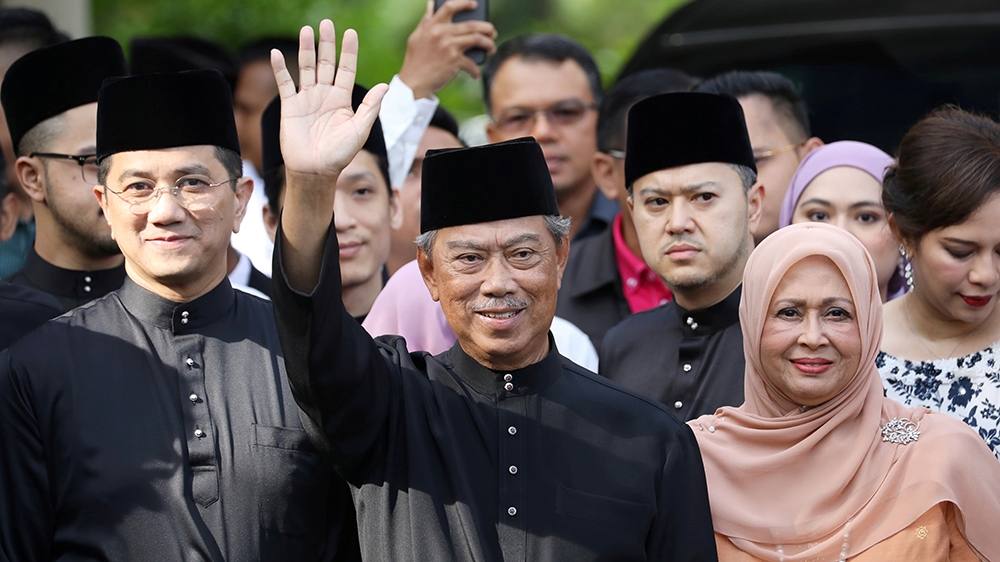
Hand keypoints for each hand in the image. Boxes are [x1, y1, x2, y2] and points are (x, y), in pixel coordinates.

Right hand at [271, 20, 387, 184]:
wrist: (316, 171)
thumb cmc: (340, 154)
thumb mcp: (359, 130)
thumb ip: (370, 107)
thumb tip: (386, 86)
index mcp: (343, 100)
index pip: (346, 69)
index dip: (348, 51)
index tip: (350, 33)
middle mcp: (325, 95)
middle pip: (326, 63)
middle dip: (327, 43)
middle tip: (327, 23)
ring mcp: (307, 99)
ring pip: (306, 68)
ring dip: (306, 49)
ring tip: (306, 30)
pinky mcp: (290, 107)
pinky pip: (285, 83)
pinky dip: (280, 68)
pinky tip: (276, 53)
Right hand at [398, 0, 496, 98]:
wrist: (413, 82)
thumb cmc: (415, 60)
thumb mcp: (417, 36)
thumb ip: (426, 20)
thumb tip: (432, 3)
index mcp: (432, 25)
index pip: (450, 6)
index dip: (464, 3)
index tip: (474, 4)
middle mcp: (441, 33)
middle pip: (471, 24)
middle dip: (487, 28)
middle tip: (493, 32)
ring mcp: (448, 46)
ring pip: (477, 39)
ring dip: (489, 44)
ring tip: (491, 48)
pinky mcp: (454, 61)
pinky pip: (472, 63)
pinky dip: (475, 70)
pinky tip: (475, 74)